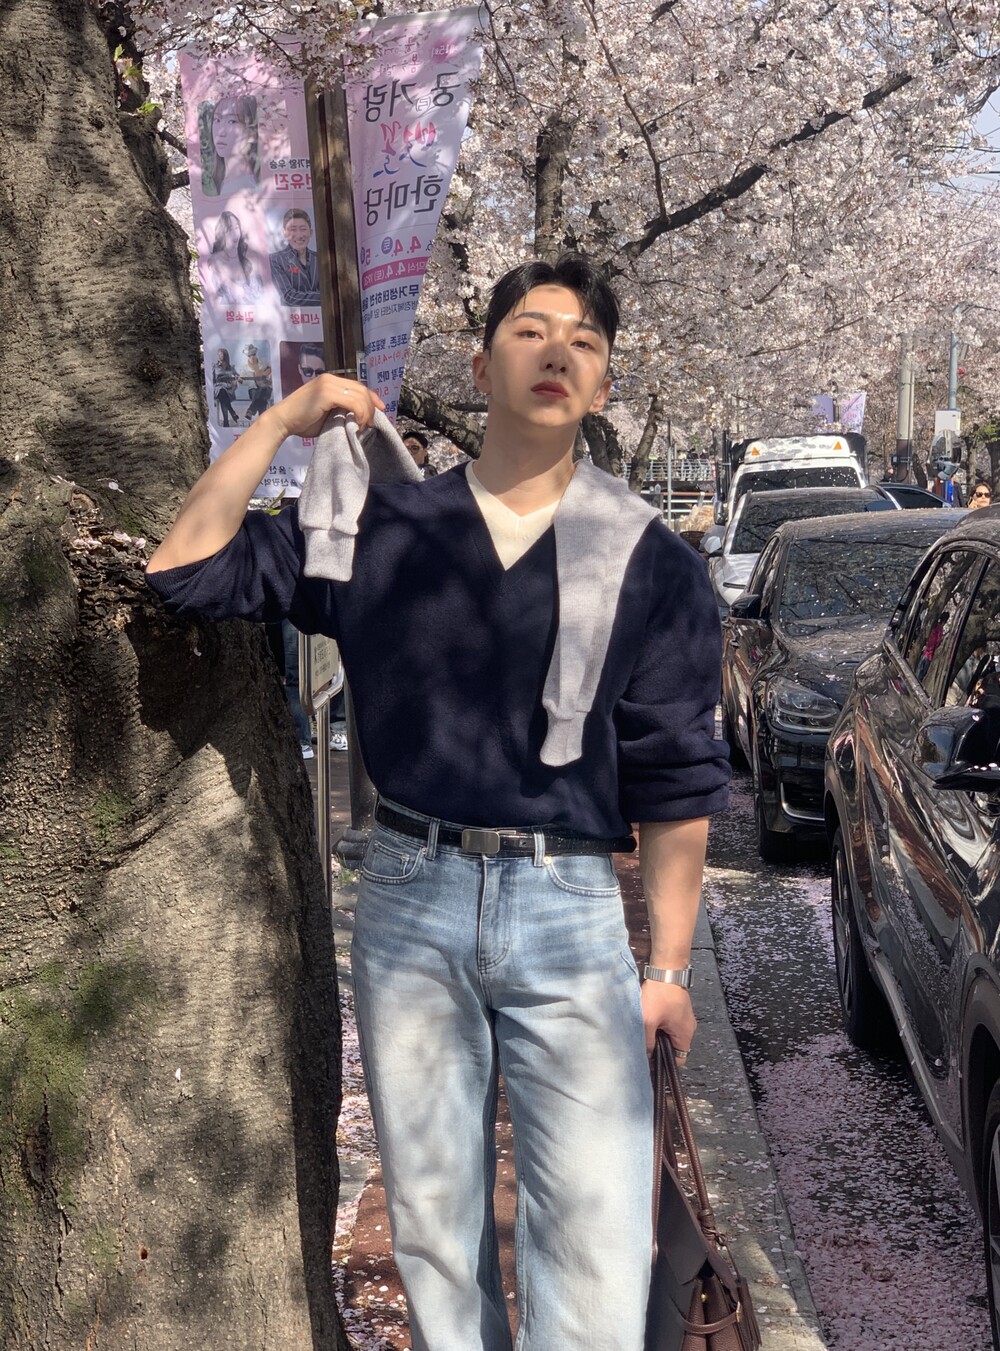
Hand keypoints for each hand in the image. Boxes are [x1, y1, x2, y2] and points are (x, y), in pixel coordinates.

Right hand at [269, 374, 385, 440]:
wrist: (282, 421)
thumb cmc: (302, 421)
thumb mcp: (326, 413)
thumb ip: (341, 409)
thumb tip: (358, 416)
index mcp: (330, 381)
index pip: (357, 385)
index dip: (372, 397)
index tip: (380, 409)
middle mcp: (330, 378)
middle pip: (361, 389)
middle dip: (371, 406)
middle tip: (371, 423)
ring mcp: (327, 384)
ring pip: (359, 395)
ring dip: (367, 412)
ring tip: (364, 426)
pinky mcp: (326, 393)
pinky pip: (352, 402)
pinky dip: (360, 413)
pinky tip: (358, 424)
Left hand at [640, 978, 696, 1059]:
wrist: (666, 970)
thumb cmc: (660, 993)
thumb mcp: (648, 1020)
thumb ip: (647, 1041)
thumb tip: (646, 1055)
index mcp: (685, 1034)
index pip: (679, 1060)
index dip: (665, 1063)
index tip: (652, 1061)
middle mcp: (688, 1027)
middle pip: (674, 1047)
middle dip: (660, 1047)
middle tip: (646, 1043)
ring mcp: (684, 1018)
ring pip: (670, 1034)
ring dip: (658, 1034)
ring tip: (647, 1028)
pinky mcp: (678, 1009)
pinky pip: (669, 1024)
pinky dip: (660, 1024)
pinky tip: (650, 1018)